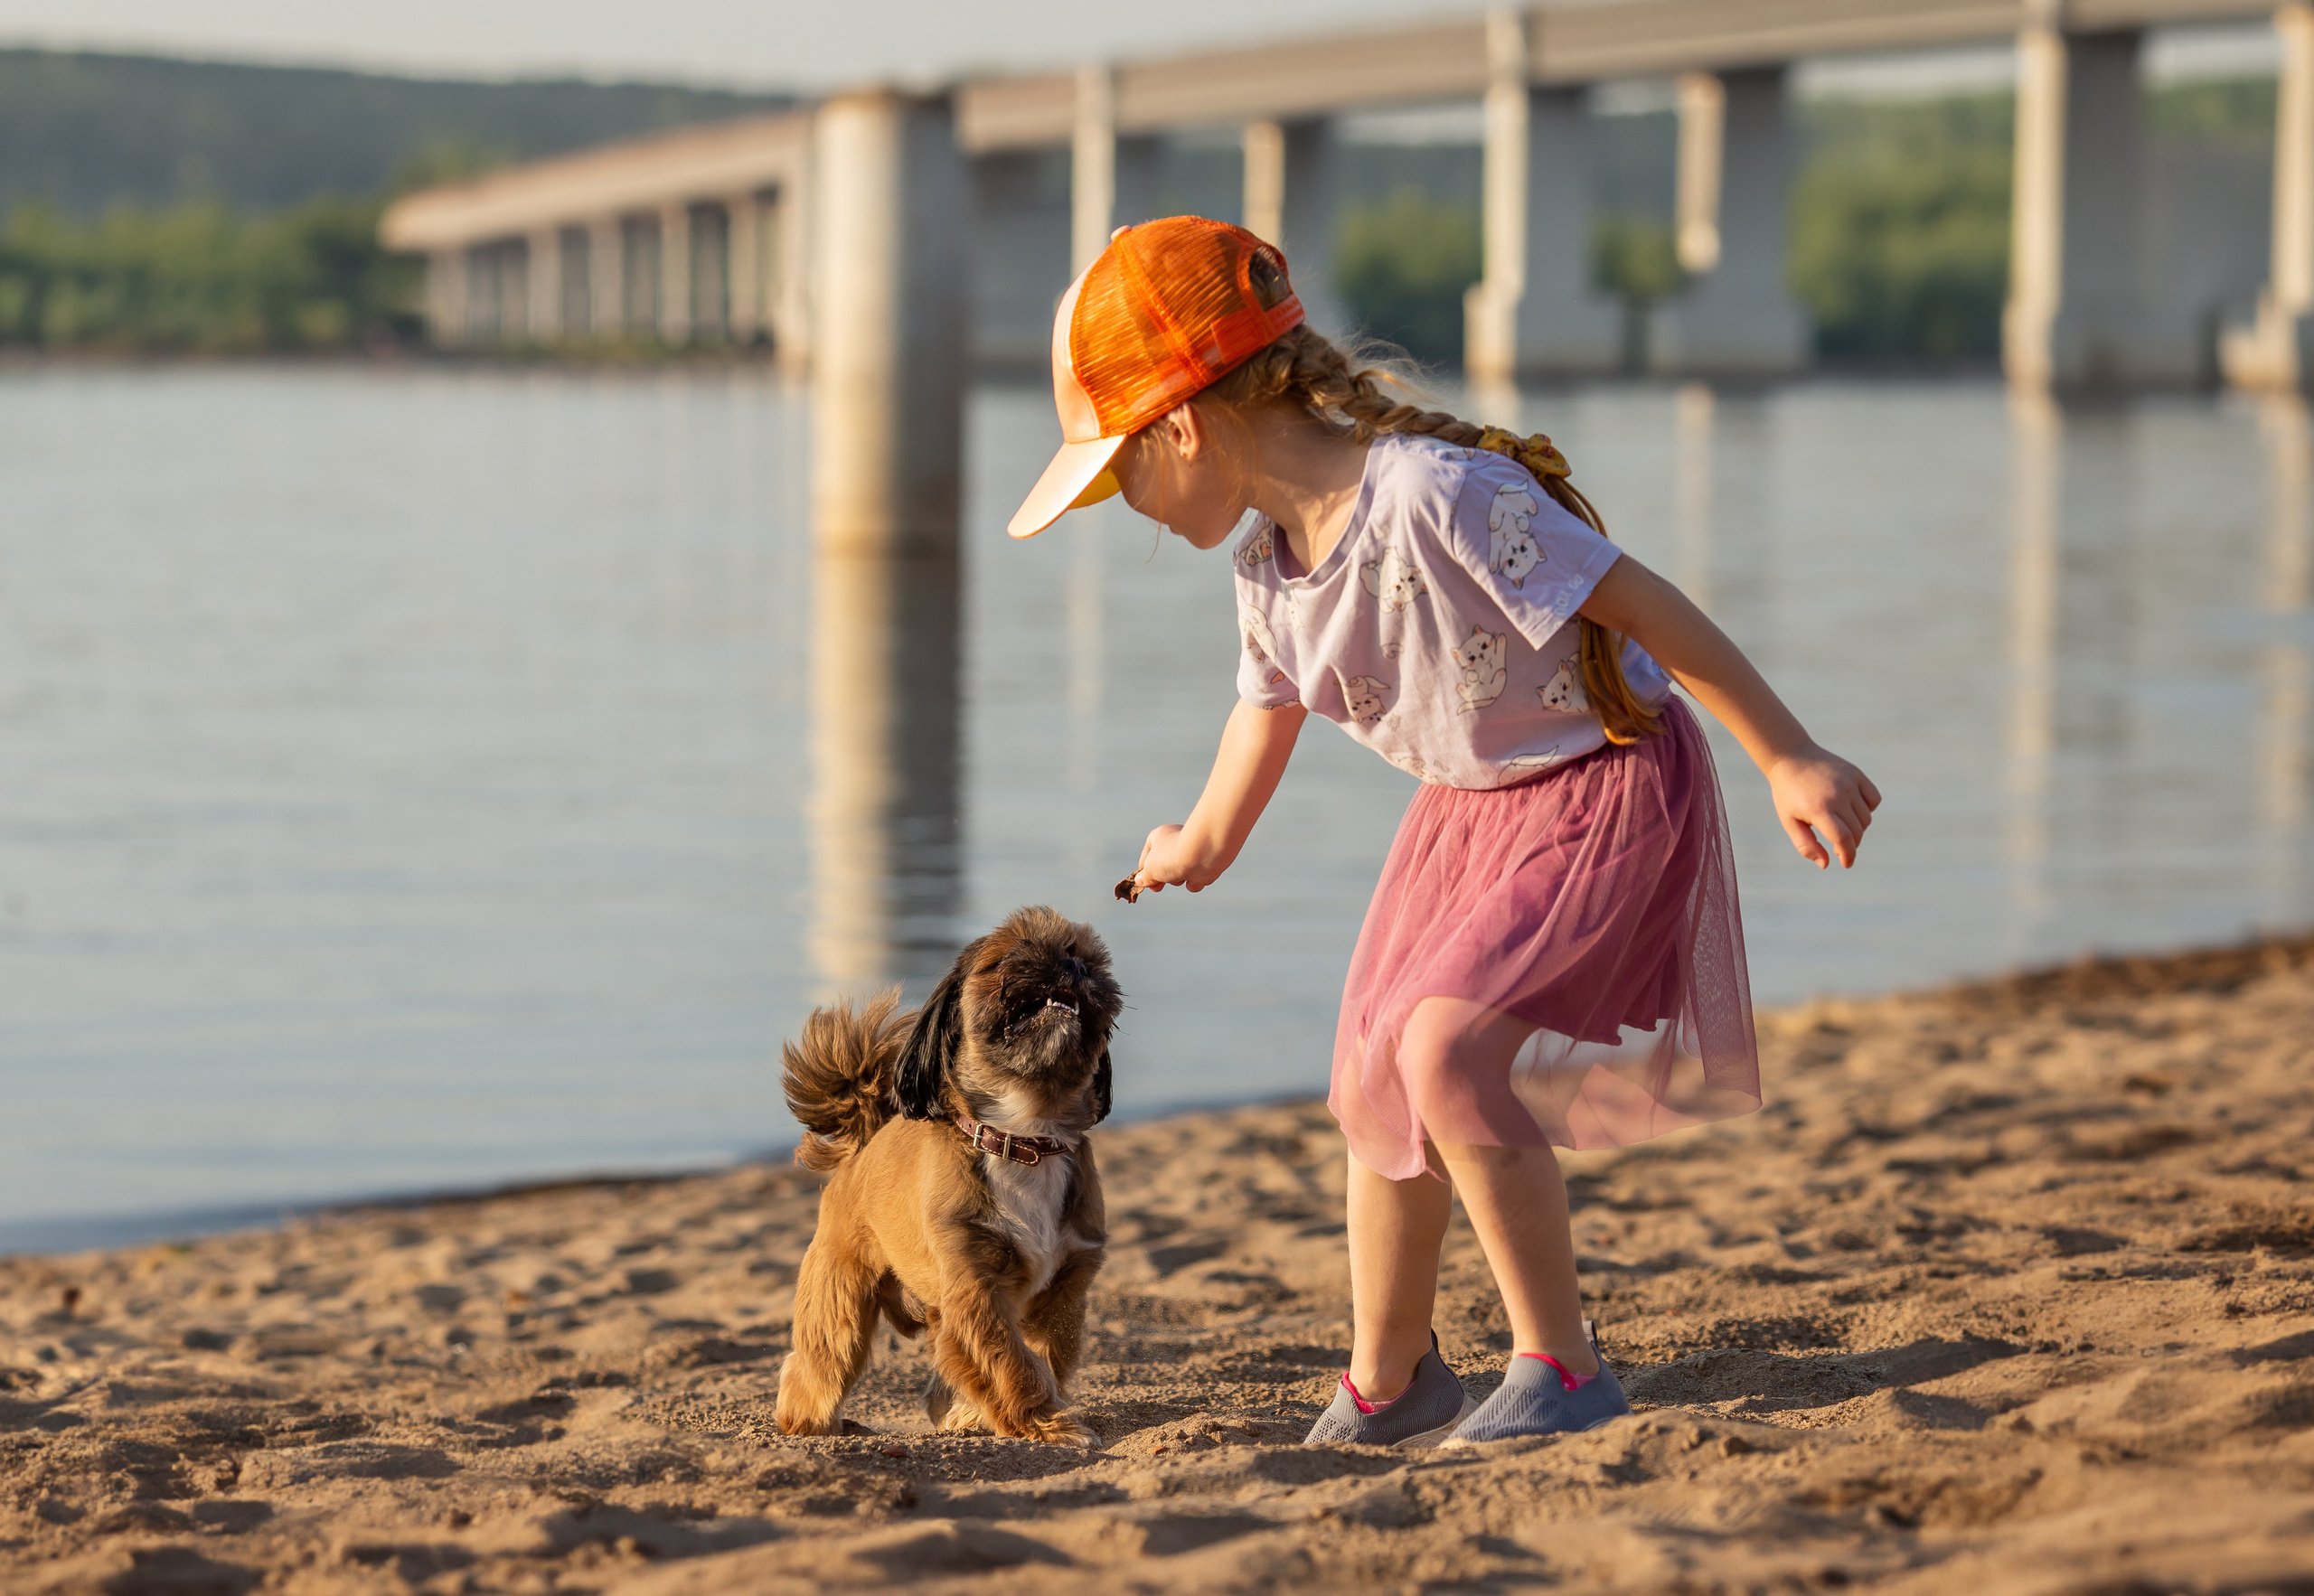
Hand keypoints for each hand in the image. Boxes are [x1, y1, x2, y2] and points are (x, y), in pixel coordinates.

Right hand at [1131, 823, 1220, 894]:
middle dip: (1160, 878)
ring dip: (1176, 880)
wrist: (1203, 854)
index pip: (1147, 855)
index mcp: (1159, 837)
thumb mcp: (1150, 869)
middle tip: (1157, 888)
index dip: (1144, 869)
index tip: (1142, 881)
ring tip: (1178, 875)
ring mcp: (1190, 855)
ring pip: (1178, 875)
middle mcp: (1175, 844)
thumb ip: (1144, 877)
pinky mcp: (1203, 867)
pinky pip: (1193, 881)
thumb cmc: (1171, 856)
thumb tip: (1140, 881)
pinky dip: (1193, 883)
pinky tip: (1193, 877)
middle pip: (1162, 866)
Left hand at [1767, 746, 1879, 869]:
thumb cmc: (1789, 794)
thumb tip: (1826, 864)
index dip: (1848, 855)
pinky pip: (1873, 799)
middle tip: (1838, 845)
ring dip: (1858, 828)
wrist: (1792, 758)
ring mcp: (1849, 783)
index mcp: (1819, 809)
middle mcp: (1838, 795)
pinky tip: (1852, 810)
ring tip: (1840, 825)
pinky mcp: (1856, 774)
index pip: (1843, 839)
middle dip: (1850, 844)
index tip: (1846, 863)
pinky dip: (1867, 809)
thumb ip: (1806, 845)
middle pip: (1857, 831)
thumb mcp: (1790, 821)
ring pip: (1866, 818)